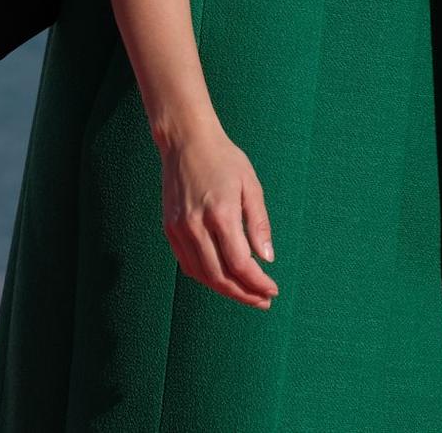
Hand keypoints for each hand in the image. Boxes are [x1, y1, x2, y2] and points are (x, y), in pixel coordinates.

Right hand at [158, 126, 278, 309]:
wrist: (186, 142)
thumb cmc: (224, 159)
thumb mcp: (251, 185)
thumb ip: (259, 224)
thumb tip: (267, 258)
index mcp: (221, 213)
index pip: (240, 263)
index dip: (257, 282)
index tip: (272, 290)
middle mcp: (196, 225)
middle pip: (219, 276)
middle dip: (243, 293)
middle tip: (263, 300)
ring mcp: (179, 228)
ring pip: (202, 274)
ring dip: (226, 289)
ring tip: (247, 293)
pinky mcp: (169, 229)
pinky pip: (187, 264)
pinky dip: (206, 277)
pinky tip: (223, 279)